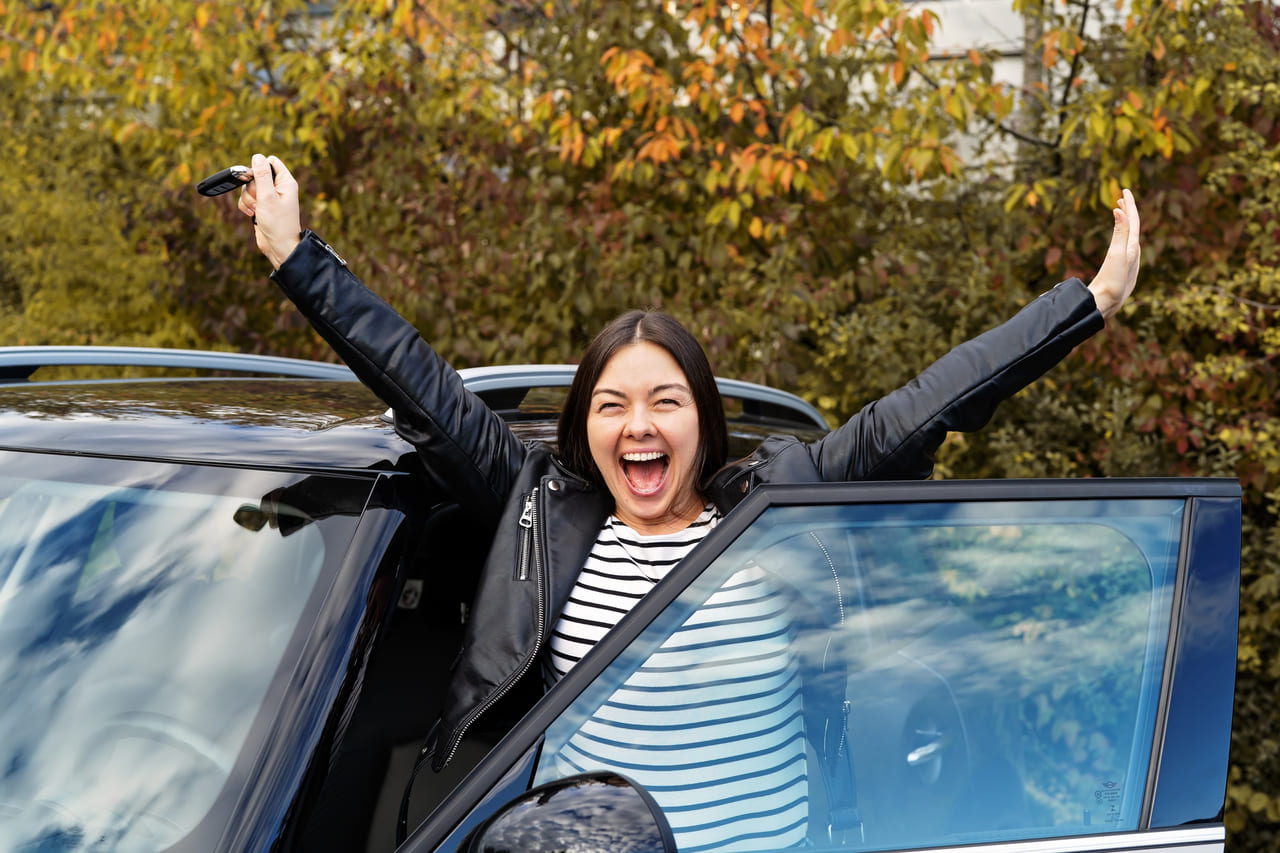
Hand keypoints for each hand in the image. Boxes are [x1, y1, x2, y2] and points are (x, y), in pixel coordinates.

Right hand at [237, 153, 300, 269]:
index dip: (260, 167)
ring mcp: (269, 198)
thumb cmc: (278, 224)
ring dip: (248, 199)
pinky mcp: (261, 206)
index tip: (255, 179)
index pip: (270, 162)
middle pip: (255, 175)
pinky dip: (246, 206)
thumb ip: (261, 175)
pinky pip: (246, 199)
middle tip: (259, 200)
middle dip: (252, 187)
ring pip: (249, 188)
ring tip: (256, 210)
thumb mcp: (267, 197)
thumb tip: (257, 156)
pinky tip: (252, 215)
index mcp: (285, 182)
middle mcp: (278, 188)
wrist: (278, 247)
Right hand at [1087, 188, 1140, 319]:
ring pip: (1129, 235)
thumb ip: (1120, 233)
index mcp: (1133, 247)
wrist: (1107, 304)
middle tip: (1121, 197)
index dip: (1130, 205)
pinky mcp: (1121, 268)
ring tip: (1119, 212)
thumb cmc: (1113, 282)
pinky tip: (1118, 239)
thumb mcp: (1117, 255)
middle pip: (1133, 226)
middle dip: (1128, 210)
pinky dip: (1121, 234)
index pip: (1134, 220)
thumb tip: (1120, 210)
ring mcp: (1128, 261)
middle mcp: (1133, 253)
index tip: (1125, 190)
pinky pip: (1124, 244)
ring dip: (1125, 221)